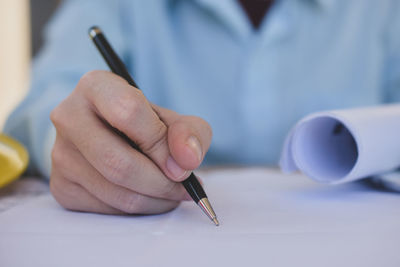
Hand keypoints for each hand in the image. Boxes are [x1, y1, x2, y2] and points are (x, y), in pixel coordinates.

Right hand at [49, 70, 211, 213]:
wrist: (111, 135)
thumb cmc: (145, 124)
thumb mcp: (174, 119)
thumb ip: (190, 132)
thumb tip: (186, 162)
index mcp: (95, 86)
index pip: (129, 113)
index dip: (161, 144)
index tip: (184, 165)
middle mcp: (69, 116)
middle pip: (119, 164)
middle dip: (162, 183)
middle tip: (183, 186)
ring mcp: (60, 154)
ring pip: (116, 193)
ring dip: (156, 200)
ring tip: (172, 191)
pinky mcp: (61, 186)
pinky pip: (108, 209)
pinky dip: (139, 209)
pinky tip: (149, 195)